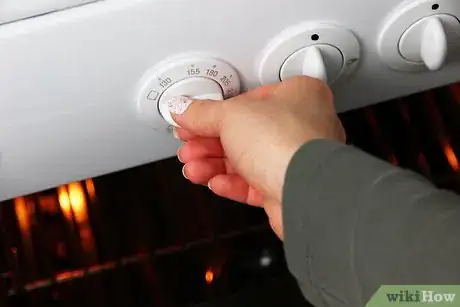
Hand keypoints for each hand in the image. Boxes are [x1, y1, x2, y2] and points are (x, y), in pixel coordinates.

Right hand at [169, 76, 345, 238]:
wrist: (305, 194)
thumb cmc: (288, 145)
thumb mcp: (232, 116)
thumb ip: (202, 113)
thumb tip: (183, 109)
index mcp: (298, 96)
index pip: (248, 100)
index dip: (215, 111)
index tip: (192, 118)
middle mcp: (302, 127)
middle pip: (244, 132)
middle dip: (209, 142)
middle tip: (189, 145)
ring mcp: (295, 159)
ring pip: (247, 160)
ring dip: (214, 164)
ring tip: (193, 167)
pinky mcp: (287, 188)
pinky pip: (254, 183)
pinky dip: (231, 182)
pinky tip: (214, 181)